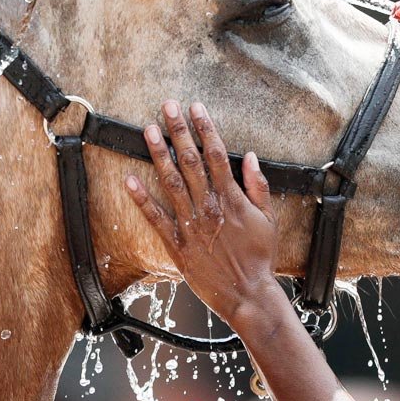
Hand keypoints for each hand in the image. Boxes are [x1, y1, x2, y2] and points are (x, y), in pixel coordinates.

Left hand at [124, 100, 279, 325]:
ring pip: (171, 182)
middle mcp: (209, 207)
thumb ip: (258, 186)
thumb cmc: (260, 258)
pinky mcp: (177, 245)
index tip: (196, 107)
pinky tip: (130, 180)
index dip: (205, 128)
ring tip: (148, 130)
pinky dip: (142, 199)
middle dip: (179, 130)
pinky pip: (156, 218)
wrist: (248, 294)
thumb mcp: (270, 220)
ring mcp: (191, 225)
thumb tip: (251, 157)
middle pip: (191, 161)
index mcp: (232, 199)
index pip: (216, 154)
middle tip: (167, 106)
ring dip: (158, 154)